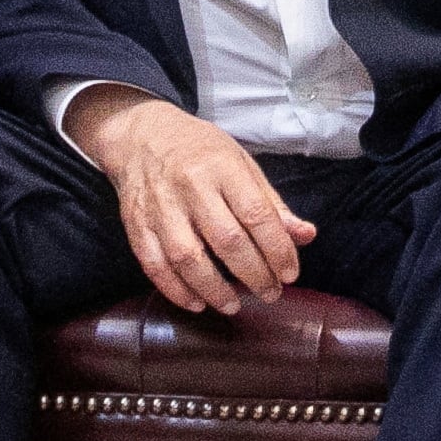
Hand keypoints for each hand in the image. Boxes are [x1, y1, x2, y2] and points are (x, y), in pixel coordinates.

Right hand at [71, 87, 317, 313]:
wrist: (141, 135)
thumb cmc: (199, 151)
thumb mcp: (241, 164)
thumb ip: (271, 204)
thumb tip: (304, 236)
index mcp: (221, 167)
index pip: (256, 214)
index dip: (277, 249)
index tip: (290, 273)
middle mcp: (189, 186)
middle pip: (226, 240)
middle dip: (254, 274)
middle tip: (270, 293)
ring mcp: (159, 206)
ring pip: (188, 258)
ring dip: (214, 289)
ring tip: (233, 305)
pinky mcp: (136, 223)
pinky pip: (154, 264)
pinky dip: (175, 289)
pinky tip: (196, 302)